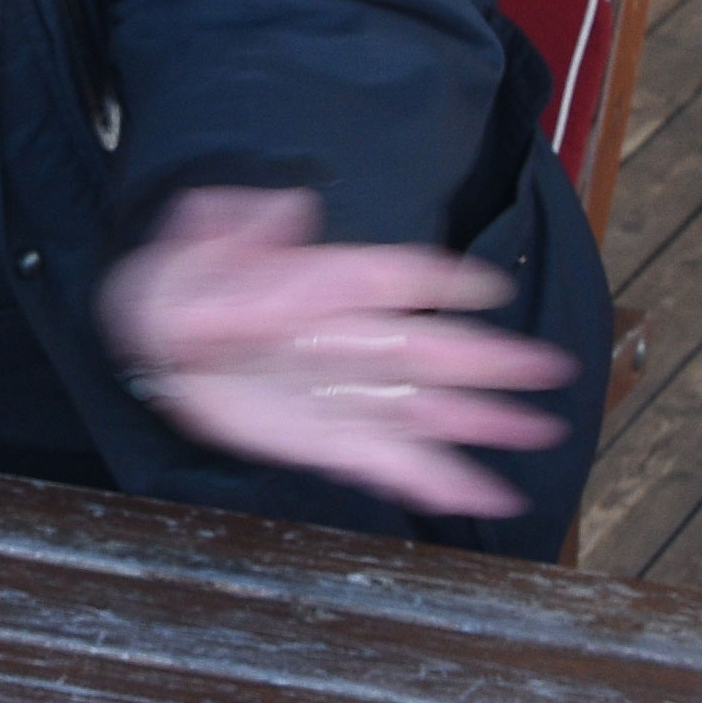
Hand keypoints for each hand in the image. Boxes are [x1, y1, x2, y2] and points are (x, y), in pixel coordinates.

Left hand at [99, 184, 576, 522]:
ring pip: (423, 409)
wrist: (148, 336)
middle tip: (553, 371)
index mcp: (319, 284)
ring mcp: (339, 393)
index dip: (440, 282)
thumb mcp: (191, 243)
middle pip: (428, 349)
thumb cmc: (178, 282)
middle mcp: (344, 340)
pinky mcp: (323, 439)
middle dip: (490, 362)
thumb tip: (288, 207)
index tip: (490, 290)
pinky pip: (388, 462)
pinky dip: (435, 481)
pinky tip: (483, 496)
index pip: (391, 277)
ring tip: (540, 433)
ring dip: (481, 423)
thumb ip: (237, 227)